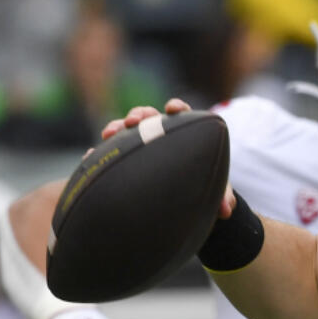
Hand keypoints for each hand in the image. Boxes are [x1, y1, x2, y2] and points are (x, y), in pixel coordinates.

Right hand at [98, 98, 234, 216]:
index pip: (181, 114)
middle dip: (140, 115)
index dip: (177, 108)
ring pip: (126, 130)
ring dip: (117, 127)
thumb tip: (226, 210)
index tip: (173, 109)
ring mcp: (139, 145)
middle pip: (149, 117)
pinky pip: (109, 152)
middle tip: (133, 121)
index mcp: (185, 133)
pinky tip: (91, 157)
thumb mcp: (214, 192)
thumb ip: (222, 197)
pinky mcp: (123, 158)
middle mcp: (160, 135)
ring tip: (110, 134)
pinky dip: (99, 152)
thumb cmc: (203, 187)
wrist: (184, 201)